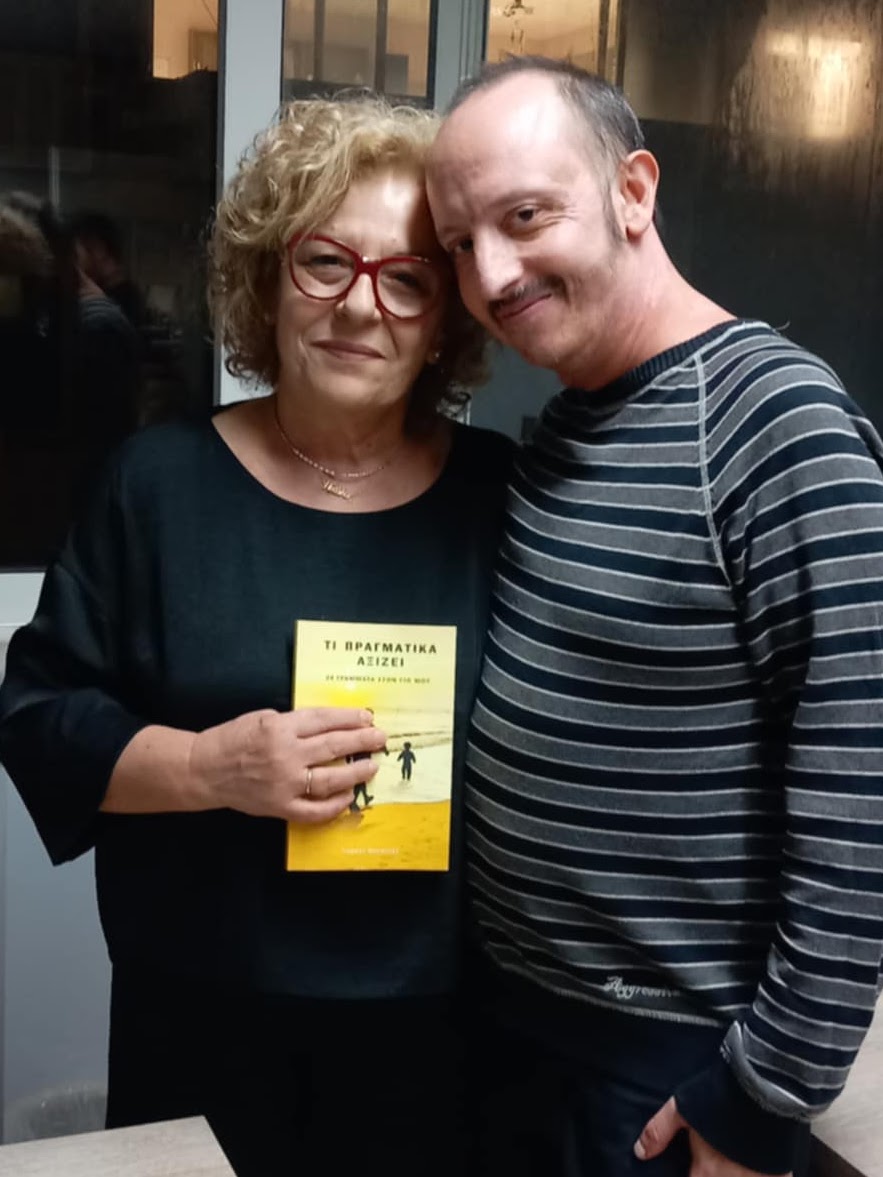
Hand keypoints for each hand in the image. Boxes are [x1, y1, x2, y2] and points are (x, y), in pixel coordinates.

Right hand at [190, 707, 386, 823]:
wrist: (204, 770)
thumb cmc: (233, 739)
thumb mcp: (263, 718)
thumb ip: (295, 722)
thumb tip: (332, 725)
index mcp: (280, 728)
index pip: (324, 720)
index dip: (350, 718)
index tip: (368, 718)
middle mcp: (285, 755)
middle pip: (334, 745)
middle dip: (362, 741)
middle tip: (380, 739)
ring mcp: (284, 784)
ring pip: (330, 779)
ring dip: (356, 772)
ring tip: (371, 766)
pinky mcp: (280, 807)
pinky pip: (314, 811)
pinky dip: (334, 805)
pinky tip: (348, 796)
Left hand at [634, 1097, 790, 1176]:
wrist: (766, 1088)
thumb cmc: (721, 1098)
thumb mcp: (682, 1109)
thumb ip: (658, 1132)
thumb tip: (640, 1152)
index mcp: (707, 1172)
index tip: (693, 1172)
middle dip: (711, 1176)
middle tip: (711, 1167)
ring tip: (732, 1168)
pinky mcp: (781, 1175)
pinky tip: (757, 1171)